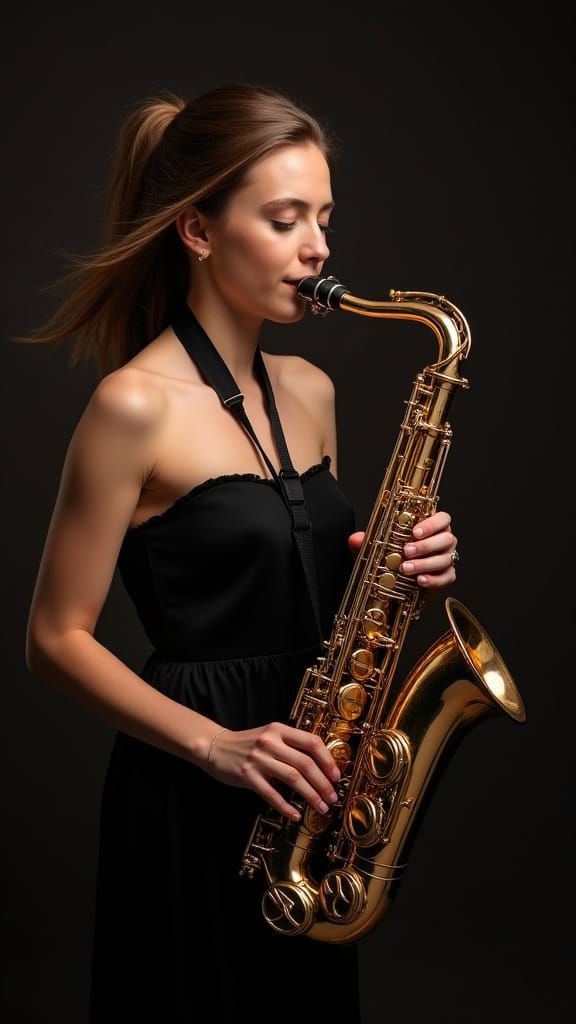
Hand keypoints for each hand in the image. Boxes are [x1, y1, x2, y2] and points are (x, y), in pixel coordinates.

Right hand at [205, 722, 340, 820]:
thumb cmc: (248, 744)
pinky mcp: (247, 776)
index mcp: (279, 730)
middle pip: (305, 763)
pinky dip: (286, 807)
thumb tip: (321, 765)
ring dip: (311, 795)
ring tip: (321, 807)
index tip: (336, 776)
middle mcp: (270, 742)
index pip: (312, 742)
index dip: (328, 760)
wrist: (215, 747)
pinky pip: (271, 794)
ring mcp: (258, 759)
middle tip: (332, 798)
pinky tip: (295, 815)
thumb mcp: (270, 735)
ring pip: (293, 778)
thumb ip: (291, 745)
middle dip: (323, 783)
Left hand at [347, 510, 457, 590]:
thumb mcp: (379, 546)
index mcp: (433, 527)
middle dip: (426, 545)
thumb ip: (367, 541)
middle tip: (406, 551)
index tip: (415, 532)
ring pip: (445, 559)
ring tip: (407, 568)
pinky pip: (446, 578)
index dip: (432, 523)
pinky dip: (434, 580)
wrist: (400, 580)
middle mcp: (444, 541)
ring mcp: (447, 559)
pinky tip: (420, 580)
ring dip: (425, 563)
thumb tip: (354, 539)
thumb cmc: (396, 556)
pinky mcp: (446, 576)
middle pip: (446, 538)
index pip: (443, 519)